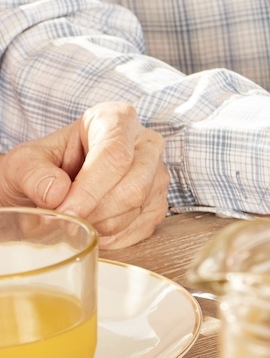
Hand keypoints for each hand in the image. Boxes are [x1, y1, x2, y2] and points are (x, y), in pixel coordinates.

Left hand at [0, 101, 168, 248]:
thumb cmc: (44, 166)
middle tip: (64, 220)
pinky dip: (110, 237)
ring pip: (136, 209)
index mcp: (116, 119)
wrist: (55, 184)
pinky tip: (91, 226)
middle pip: (134, 186)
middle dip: (95, 211)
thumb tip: (57, 193)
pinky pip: (139, 229)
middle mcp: (147, 144)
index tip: (62, 211)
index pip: (114, 155)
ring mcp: (157, 176)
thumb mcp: (23, 162)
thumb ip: (33, 173)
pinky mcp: (159, 203)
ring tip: (74, 218)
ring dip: (99, 225)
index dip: (89, 189)